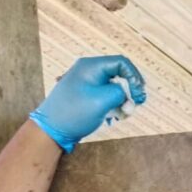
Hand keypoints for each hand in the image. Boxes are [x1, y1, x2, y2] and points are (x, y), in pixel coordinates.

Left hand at [29, 55, 145, 152]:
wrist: (52, 129)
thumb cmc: (75, 113)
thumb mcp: (102, 101)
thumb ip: (119, 93)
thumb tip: (128, 94)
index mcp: (91, 66)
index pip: (121, 63)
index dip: (134, 77)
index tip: (139, 95)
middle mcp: (89, 71)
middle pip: (119, 74)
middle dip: (130, 90)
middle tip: (135, 105)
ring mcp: (87, 83)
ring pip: (113, 87)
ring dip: (122, 100)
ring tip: (122, 115)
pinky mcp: (87, 95)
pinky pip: (106, 95)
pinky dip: (113, 105)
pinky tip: (113, 117)